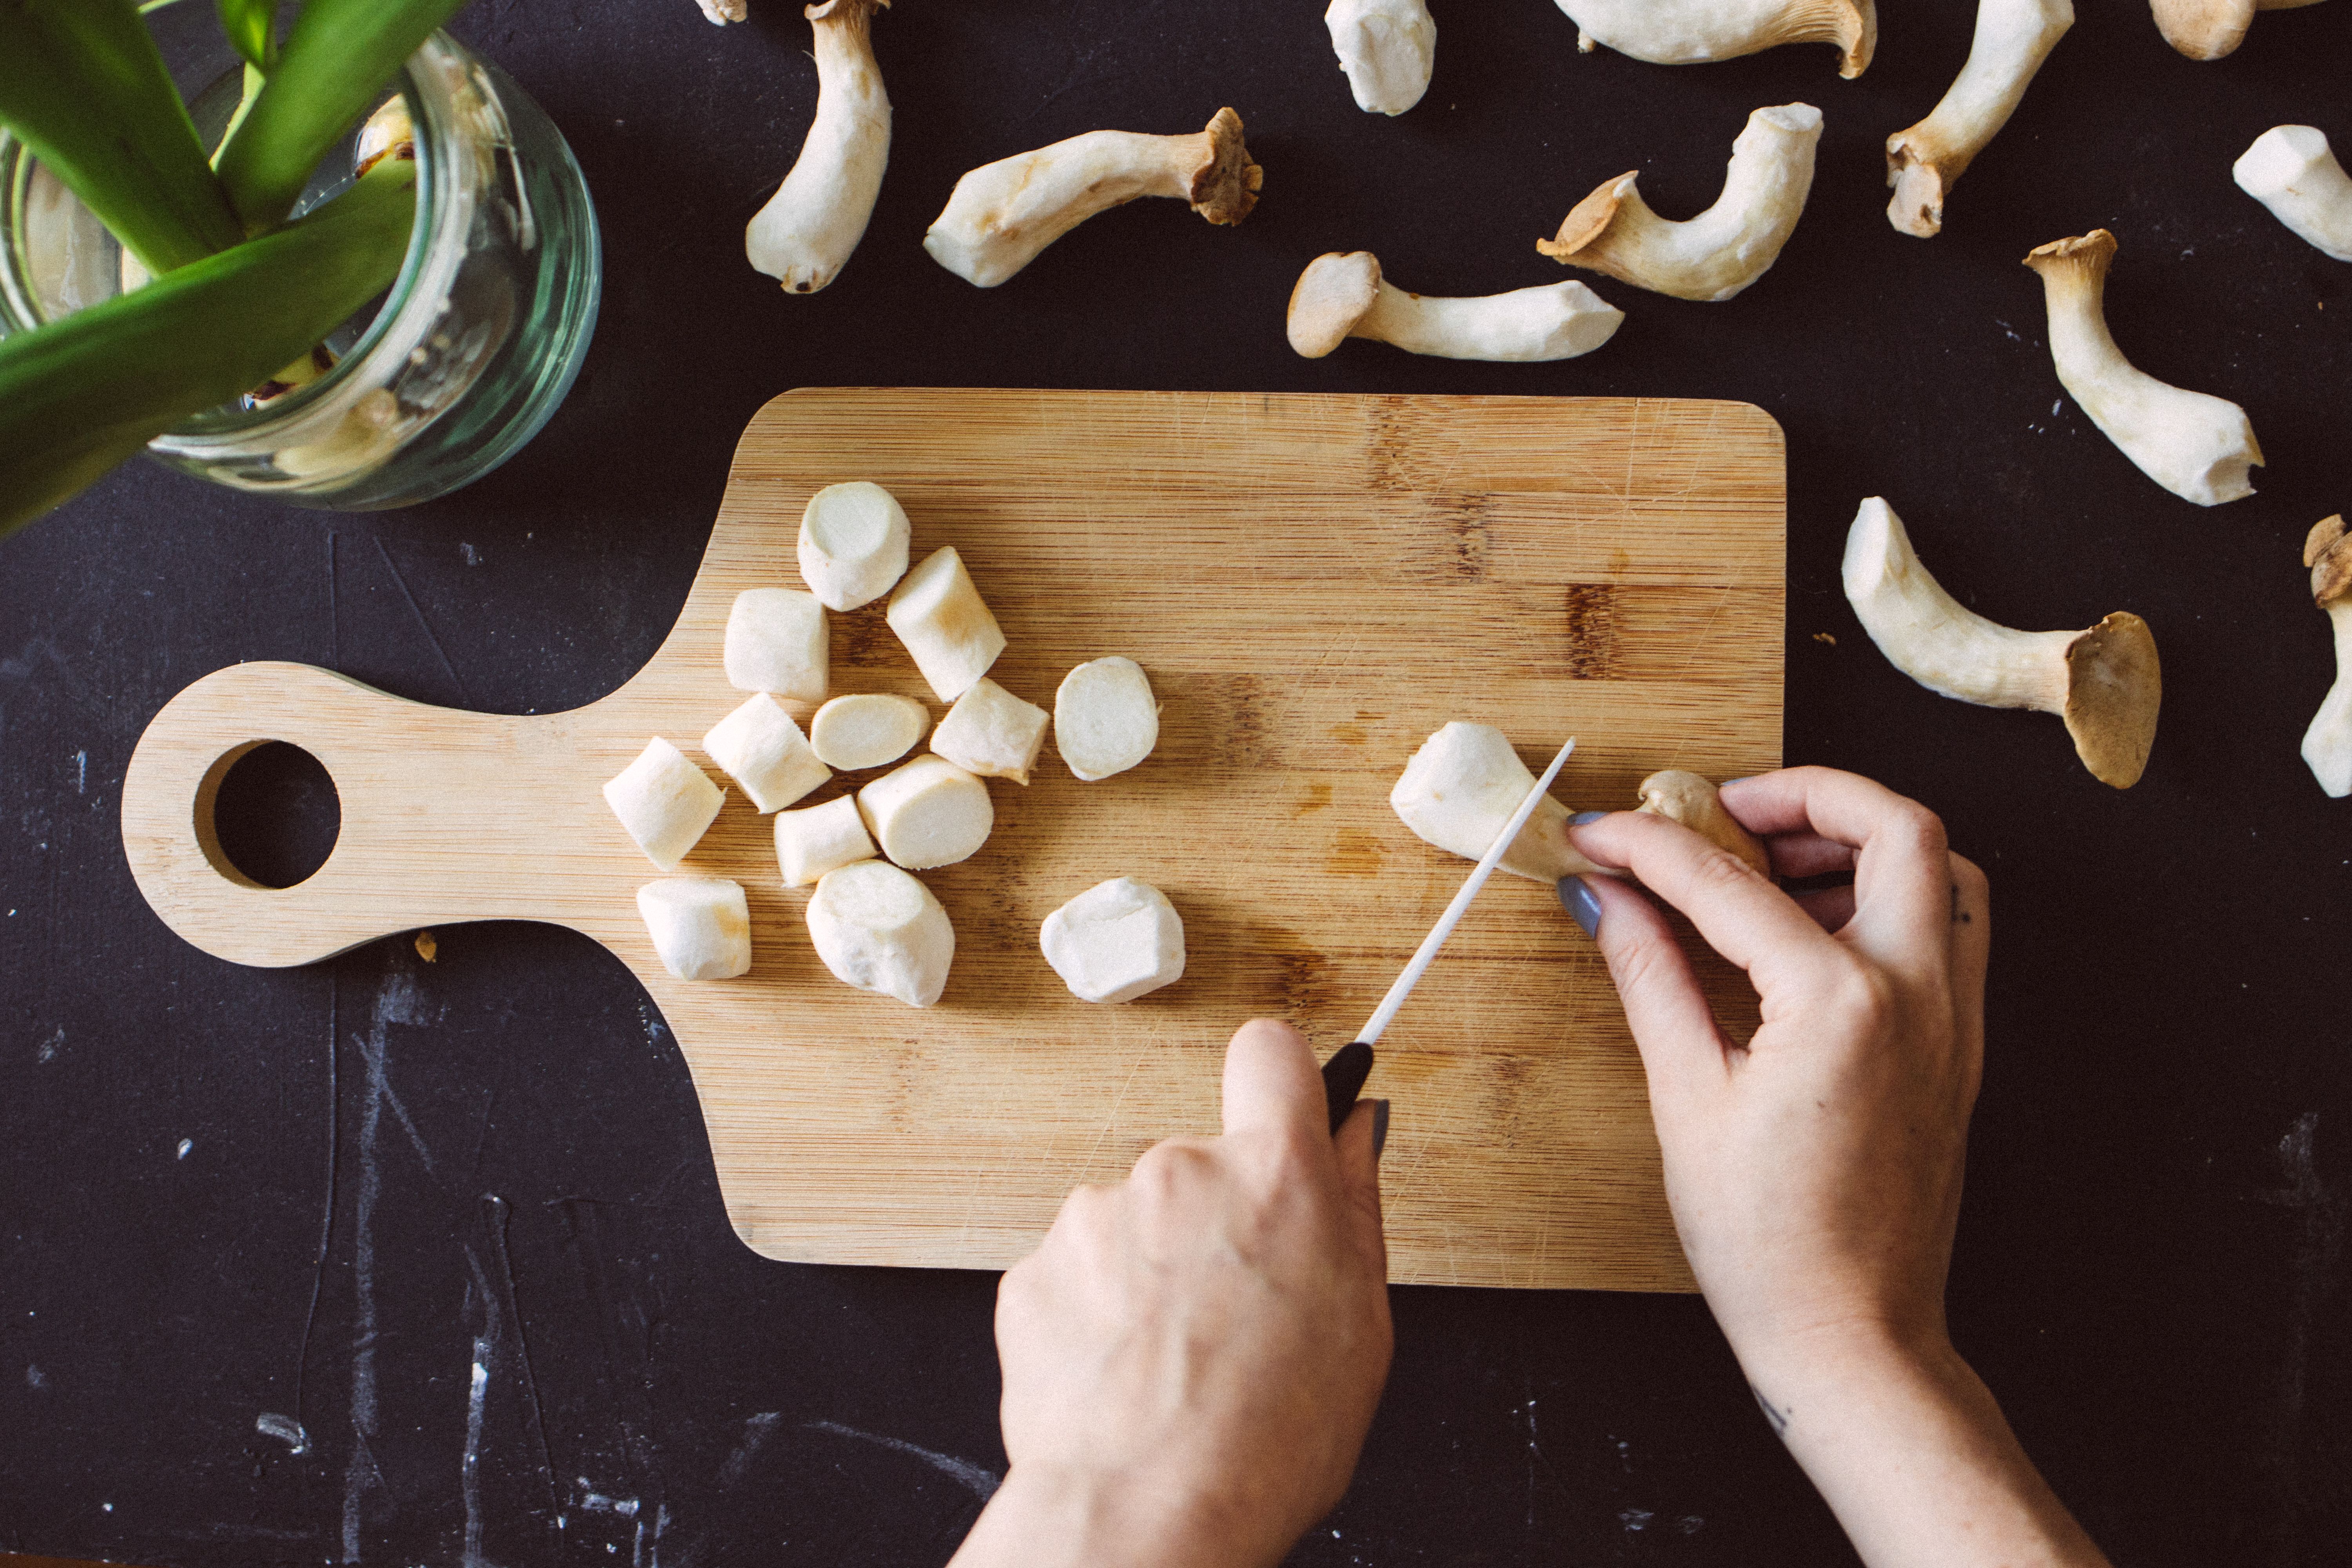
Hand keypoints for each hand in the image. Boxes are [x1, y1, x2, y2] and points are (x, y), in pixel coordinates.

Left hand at [949, 1020, 1390, 1567]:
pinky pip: (1078, 1273)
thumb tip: (1352, 1131)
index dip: (1281, 1084)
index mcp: (1272, 1174)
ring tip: (1176, 1362)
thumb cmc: (1267, 1437)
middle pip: (1201, 1163)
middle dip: (1216, 1221)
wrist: (1146, 1512)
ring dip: (1152, 1272)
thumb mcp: (1363, 1319)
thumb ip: (1354, 1203)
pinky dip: (1097, 1315)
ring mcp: (1094, 1215)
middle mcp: (1177, 1170)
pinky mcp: (1034, 1269)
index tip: (1285, 1122)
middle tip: (1235, 1314)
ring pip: (1135, 1223)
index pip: (1272, 1054)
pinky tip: (1125, 1377)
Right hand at [1566, 766, 1987, 1365]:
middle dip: (1805, 793)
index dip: (1649, 846)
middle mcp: (1917, 995)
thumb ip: (1651, 976)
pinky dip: (1888, 900)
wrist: (1853, 1337)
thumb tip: (1607, 899)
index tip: (1601, 836)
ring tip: (1769, 864)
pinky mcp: (1958, 1050)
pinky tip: (1809, 933)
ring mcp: (1953, 1022)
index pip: (1731, 883)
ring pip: (1943, 872)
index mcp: (1840, 1003)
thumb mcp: (1687, 1098)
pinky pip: (1947, 934)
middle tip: (1721, 810)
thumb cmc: (1767, 1243)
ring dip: (1861, 841)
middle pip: (1896, 826)